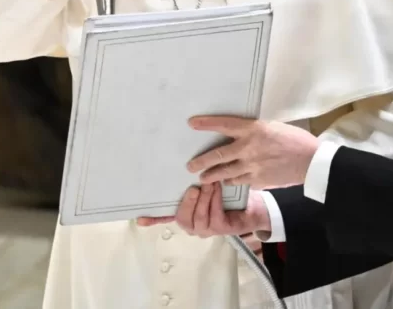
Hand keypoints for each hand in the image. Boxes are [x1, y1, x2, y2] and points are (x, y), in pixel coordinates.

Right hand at [136, 184, 269, 238]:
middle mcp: (193, 225)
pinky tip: (219, 188)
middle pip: (181, 218)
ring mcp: (206, 229)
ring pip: (198, 218)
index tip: (139, 218)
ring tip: (209, 184)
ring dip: (204, 199)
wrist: (254, 205)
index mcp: (187, 214)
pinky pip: (214, 215)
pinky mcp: (221, 229)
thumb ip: (195, 180)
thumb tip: (182, 162)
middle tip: (194, 187)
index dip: (153, 219)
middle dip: (187, 203)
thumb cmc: (228, 194)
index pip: (166, 218)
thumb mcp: (209, 185)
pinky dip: (216, 200)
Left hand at [187, 116, 319, 188]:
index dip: (206, 124)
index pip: (224, 124)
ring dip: (211, 176)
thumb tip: (242, 134)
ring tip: (203, 179)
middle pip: (218, 155)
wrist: (310, 160)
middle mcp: (248, 147)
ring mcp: (251, 166)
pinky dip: (231, 182)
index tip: (192, 123)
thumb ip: (255, 132)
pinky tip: (226, 183)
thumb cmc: (295, 140)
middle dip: (201, 161)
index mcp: (253, 129)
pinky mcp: (257, 180)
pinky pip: (239, 182)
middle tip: (190, 166)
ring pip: (224, 173)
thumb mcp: (273, 127)